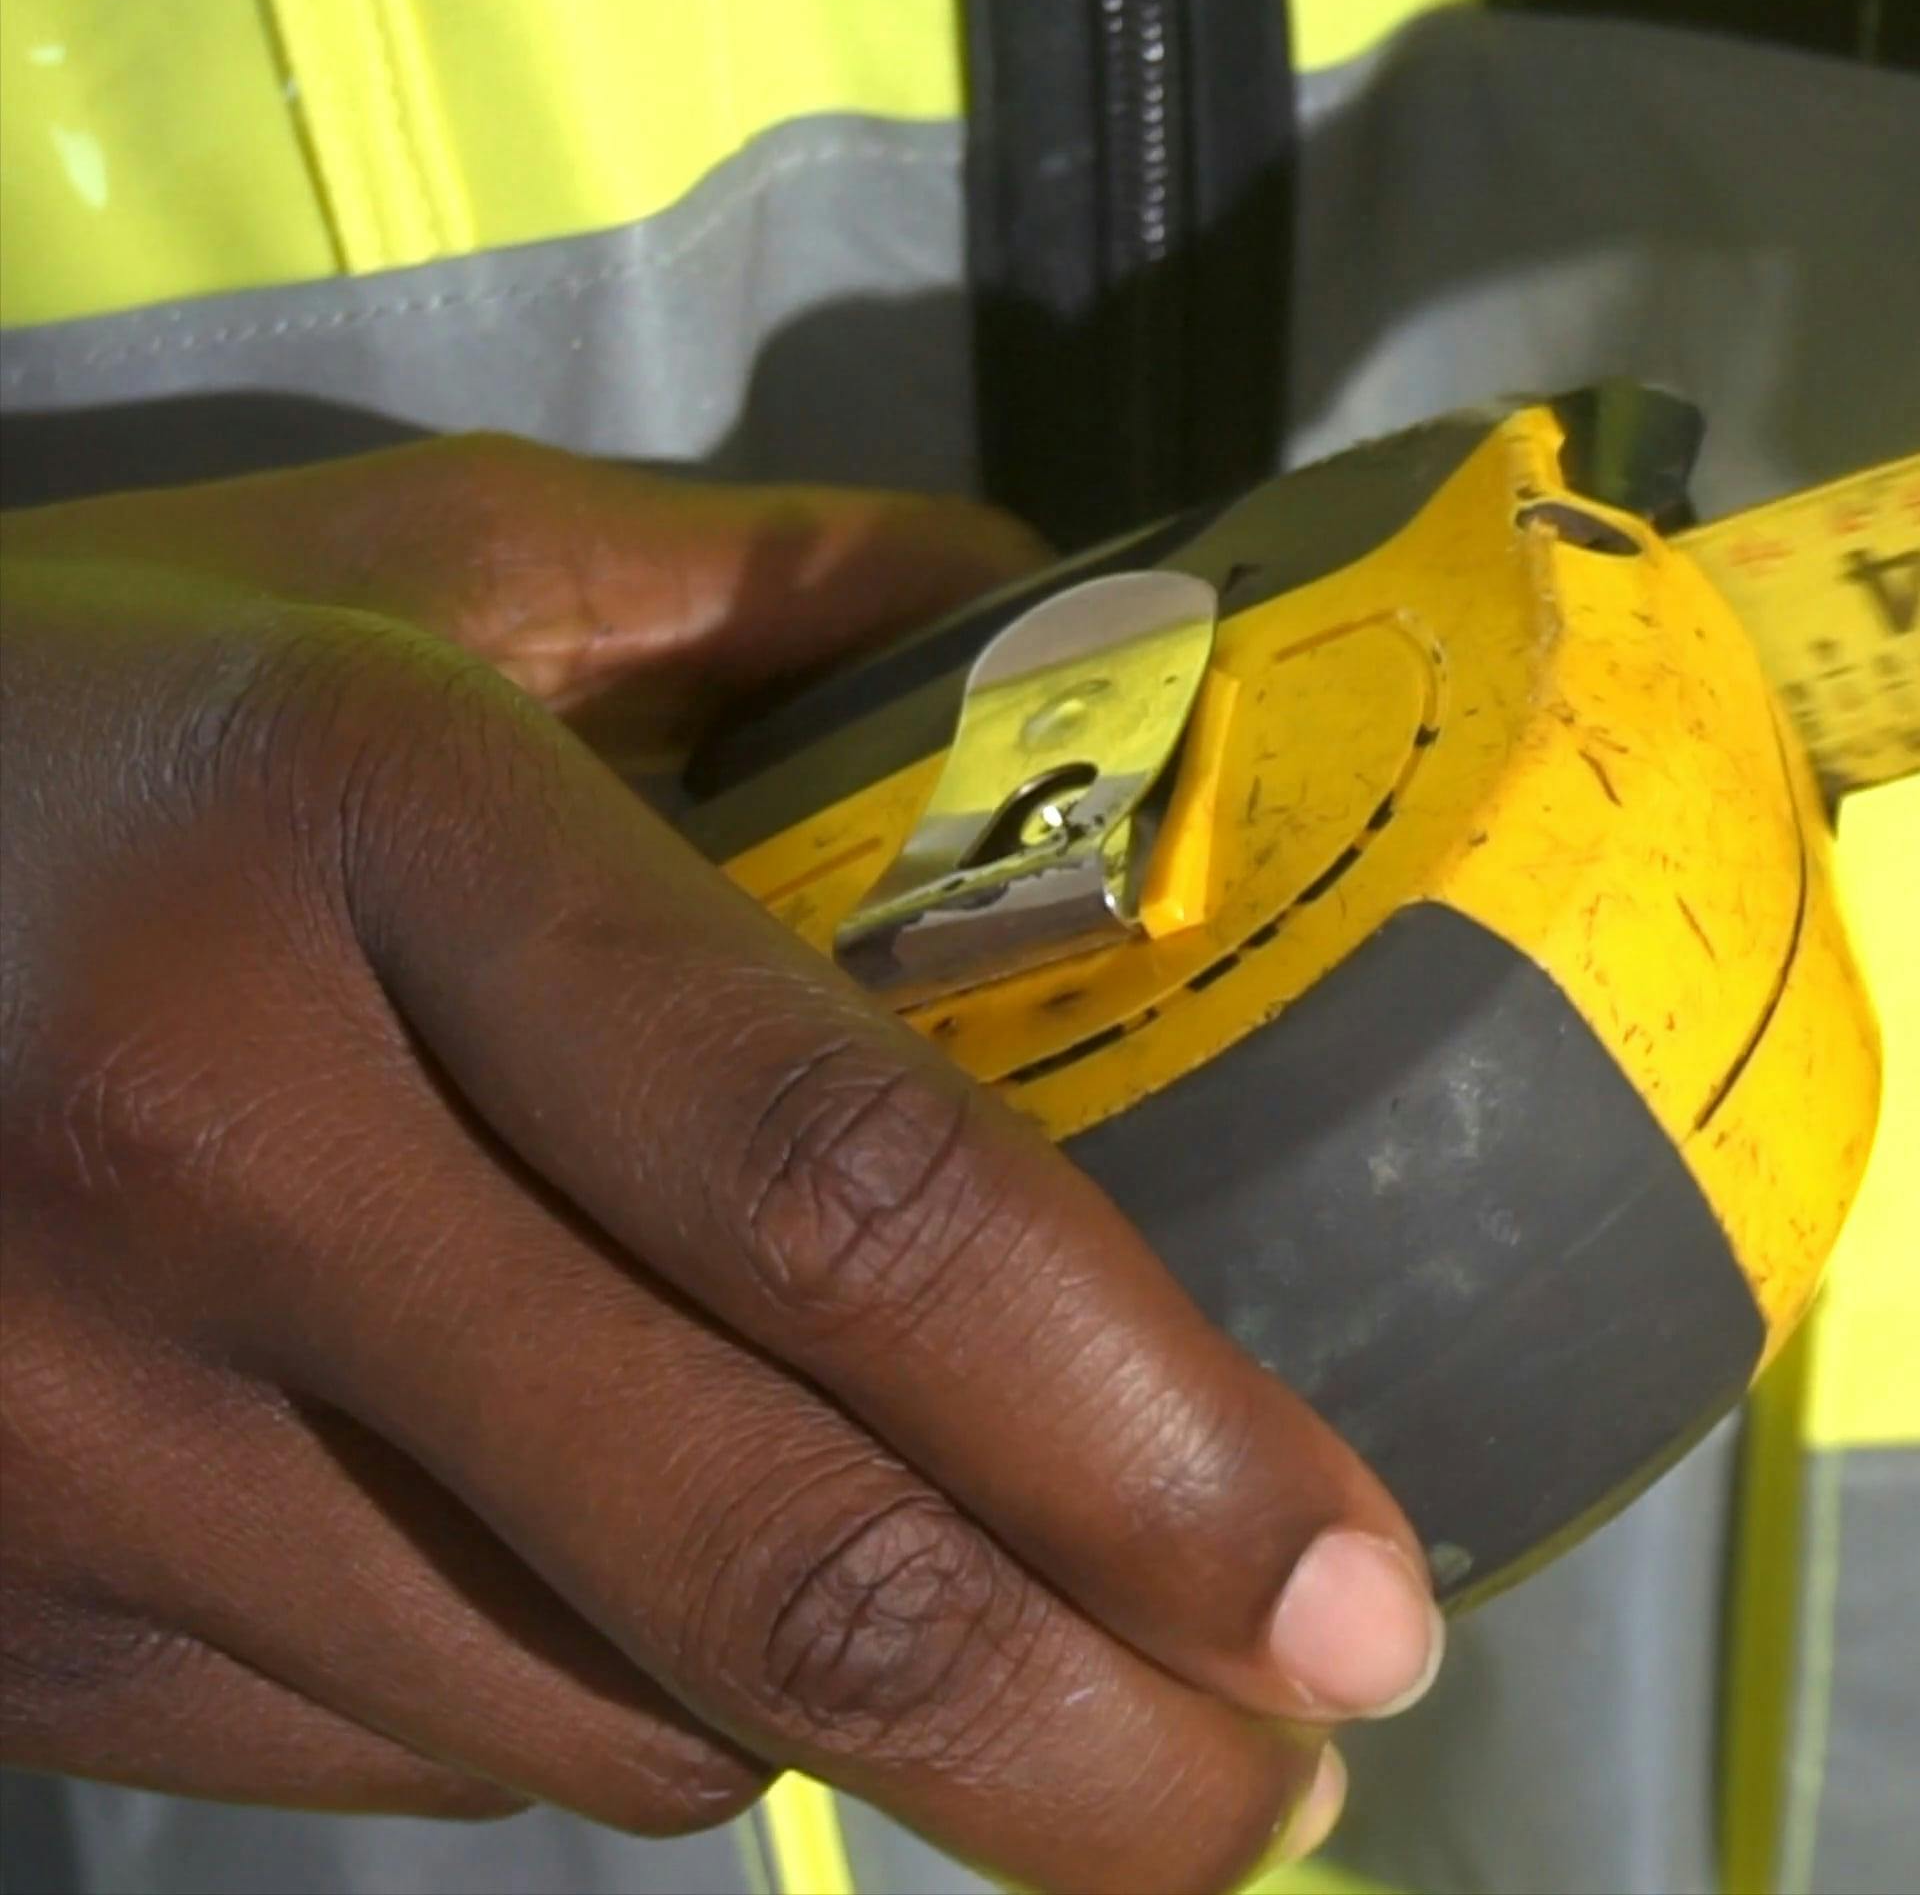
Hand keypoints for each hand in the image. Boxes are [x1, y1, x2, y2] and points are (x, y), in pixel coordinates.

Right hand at [0, 440, 1437, 1888]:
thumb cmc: (69, 707)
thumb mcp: (407, 572)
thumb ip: (779, 598)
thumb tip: (1126, 643)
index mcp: (374, 836)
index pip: (848, 1196)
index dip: (1155, 1436)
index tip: (1364, 1592)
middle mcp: (219, 1152)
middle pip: (770, 1544)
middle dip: (1101, 1739)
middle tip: (1305, 1792)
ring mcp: (73, 1424)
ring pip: (611, 1708)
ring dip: (882, 1740)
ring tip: (1054, 1694)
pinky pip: (413, 1754)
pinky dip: (622, 1726)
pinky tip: (698, 1630)